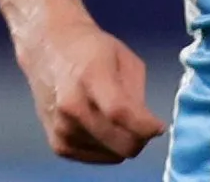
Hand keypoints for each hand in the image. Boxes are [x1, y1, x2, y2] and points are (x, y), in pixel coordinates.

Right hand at [15, 18, 166, 161]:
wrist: (49, 51)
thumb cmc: (93, 51)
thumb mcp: (126, 60)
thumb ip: (136, 93)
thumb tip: (145, 124)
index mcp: (92, 77)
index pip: (120, 112)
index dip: (145, 126)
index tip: (160, 127)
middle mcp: (72, 106)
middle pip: (118, 142)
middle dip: (140, 138)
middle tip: (145, 125)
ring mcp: (62, 128)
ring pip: (112, 154)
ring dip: (123, 141)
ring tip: (117, 118)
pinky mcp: (58, 144)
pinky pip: (97, 157)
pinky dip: (108, 147)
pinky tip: (105, 127)